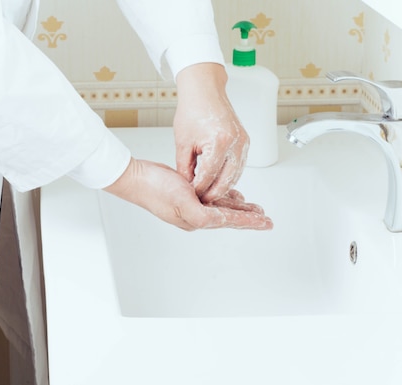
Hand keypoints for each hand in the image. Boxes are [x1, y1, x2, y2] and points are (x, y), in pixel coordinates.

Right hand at [103, 158, 271, 230]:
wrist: (136, 178)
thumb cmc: (154, 189)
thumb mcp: (182, 202)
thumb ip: (202, 215)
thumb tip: (219, 221)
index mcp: (197, 219)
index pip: (229, 221)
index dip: (249, 221)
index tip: (264, 222)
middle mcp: (196, 214)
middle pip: (229, 217)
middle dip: (248, 217)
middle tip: (265, 219)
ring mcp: (191, 205)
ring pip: (223, 208)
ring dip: (240, 209)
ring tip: (255, 209)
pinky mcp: (187, 194)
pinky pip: (212, 198)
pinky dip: (225, 198)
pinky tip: (232, 197)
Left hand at [173, 63, 248, 202]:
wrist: (204, 90)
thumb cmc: (192, 110)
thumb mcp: (183, 143)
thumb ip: (185, 168)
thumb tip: (188, 187)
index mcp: (219, 142)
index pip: (209, 176)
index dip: (199, 189)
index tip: (191, 197)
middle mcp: (235, 143)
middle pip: (226, 180)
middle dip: (212, 193)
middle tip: (200, 200)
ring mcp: (243, 143)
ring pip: (235, 175)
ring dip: (222, 187)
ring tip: (207, 194)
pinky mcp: (245, 142)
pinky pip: (238, 166)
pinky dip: (228, 176)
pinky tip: (217, 182)